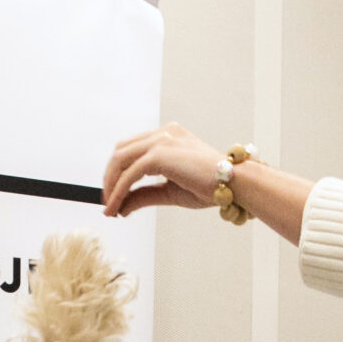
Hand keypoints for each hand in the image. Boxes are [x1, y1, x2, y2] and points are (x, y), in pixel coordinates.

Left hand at [102, 123, 222, 218]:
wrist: (235, 185)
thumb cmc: (210, 187)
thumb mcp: (169, 192)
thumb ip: (144, 195)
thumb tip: (120, 207)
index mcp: (169, 137)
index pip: (132, 150)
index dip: (117, 172)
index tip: (112, 195)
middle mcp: (164, 133)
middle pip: (121, 151)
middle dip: (110, 178)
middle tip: (107, 203)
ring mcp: (161, 140)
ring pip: (121, 160)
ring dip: (110, 185)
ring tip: (109, 208)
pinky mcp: (160, 153)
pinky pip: (130, 174)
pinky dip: (118, 191)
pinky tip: (116, 207)